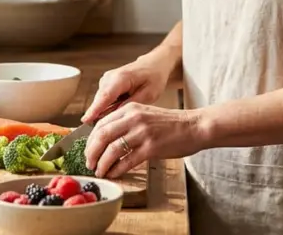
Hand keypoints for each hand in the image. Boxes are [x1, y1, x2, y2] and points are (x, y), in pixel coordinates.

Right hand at [81, 58, 170, 123]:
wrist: (152, 65)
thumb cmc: (153, 78)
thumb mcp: (149, 93)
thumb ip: (131, 104)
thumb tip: (116, 115)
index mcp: (121, 78)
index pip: (106, 95)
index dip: (95, 109)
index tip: (86, 120)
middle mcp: (109, 77)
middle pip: (99, 100)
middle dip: (98, 117)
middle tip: (103, 135)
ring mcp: (105, 81)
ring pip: (100, 102)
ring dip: (104, 114)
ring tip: (115, 125)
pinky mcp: (105, 85)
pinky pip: (103, 101)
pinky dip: (107, 109)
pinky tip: (117, 114)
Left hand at [84, 102, 204, 178]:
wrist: (194, 126)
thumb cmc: (170, 123)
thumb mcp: (145, 114)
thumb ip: (126, 122)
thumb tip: (106, 139)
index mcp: (130, 108)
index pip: (101, 123)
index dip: (91, 139)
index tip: (88, 150)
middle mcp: (134, 118)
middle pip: (102, 135)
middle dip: (92, 152)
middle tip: (89, 163)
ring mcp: (142, 132)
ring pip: (112, 149)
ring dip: (102, 163)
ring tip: (99, 171)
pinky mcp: (151, 147)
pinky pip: (127, 161)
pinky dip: (117, 169)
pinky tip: (114, 174)